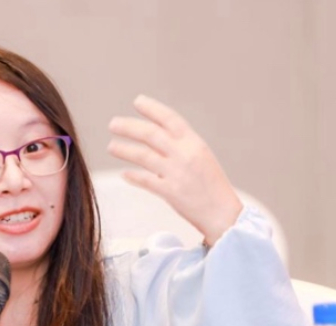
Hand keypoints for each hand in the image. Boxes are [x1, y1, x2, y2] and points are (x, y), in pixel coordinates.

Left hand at [107, 95, 243, 244]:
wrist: (224, 212)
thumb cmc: (212, 185)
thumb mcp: (201, 158)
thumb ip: (181, 146)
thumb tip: (157, 135)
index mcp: (194, 143)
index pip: (171, 119)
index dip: (153, 109)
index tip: (137, 101)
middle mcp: (185, 155)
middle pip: (151, 134)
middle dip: (129, 127)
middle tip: (113, 123)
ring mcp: (177, 173)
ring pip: (143, 155)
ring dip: (124, 149)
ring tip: (111, 146)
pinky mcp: (170, 192)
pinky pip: (145, 180)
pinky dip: (132, 176)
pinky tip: (124, 174)